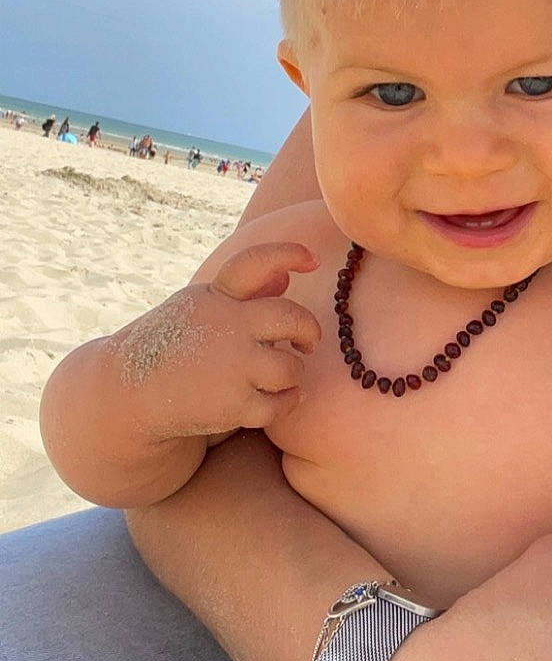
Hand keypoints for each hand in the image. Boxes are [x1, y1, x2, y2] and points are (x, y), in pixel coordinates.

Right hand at [112, 241, 321, 439]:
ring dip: (293, 373)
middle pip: (291, 317)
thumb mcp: (200, 310)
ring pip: (290, 367)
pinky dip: (286, 401)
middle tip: (307, 342)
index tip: (313, 259)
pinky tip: (281, 398)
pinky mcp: (231, 406)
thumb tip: (285, 279)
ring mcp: (229, 367)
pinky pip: (280, 404)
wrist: (129, 393)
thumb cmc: (173, 345)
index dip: (287, 255)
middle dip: (308, 329)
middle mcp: (224, 327)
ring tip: (283, 375)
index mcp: (214, 297)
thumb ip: (243, 295)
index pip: (254, 263)